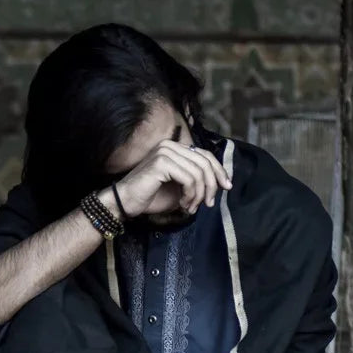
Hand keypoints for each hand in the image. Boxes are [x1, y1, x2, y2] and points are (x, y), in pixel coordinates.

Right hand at [104, 140, 231, 218]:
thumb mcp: (179, 187)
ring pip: (199, 173)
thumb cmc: (150, 196)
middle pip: (205, 162)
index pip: (205, 155)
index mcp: (175, 148)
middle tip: (209, 203)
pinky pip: (189, 179)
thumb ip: (195, 180)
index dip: (219, 170)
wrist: (125, 202)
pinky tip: (183, 204)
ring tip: (191, 207)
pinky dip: (191, 195)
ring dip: (199, 195)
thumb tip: (219, 182)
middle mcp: (170, 145)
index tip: (226, 186)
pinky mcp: (162, 163)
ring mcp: (165, 152)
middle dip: (211, 185)